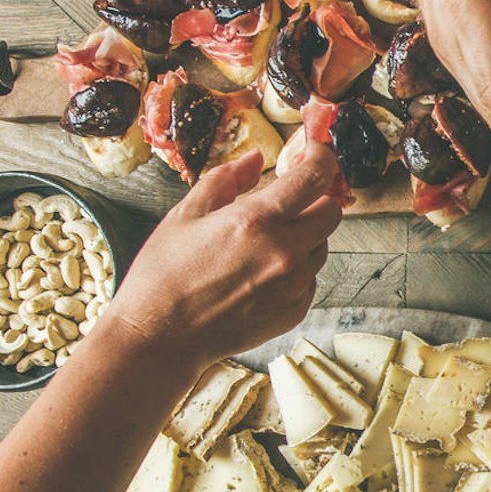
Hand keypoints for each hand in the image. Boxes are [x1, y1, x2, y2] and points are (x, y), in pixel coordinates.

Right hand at [96, 138, 340, 368]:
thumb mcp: (185, 215)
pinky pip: (310, 278)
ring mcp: (293, 286)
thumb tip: (255, 160)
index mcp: (255, 222)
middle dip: (315, 199)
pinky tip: (260, 274)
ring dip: (304, 236)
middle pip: (332, 212)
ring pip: (322, 246)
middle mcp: (283, 253)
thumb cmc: (164, 275)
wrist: (158, 338)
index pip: (315, 178)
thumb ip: (226, 180)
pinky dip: (295, 268)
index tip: (315, 152)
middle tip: (288, 202)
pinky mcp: (295, 311)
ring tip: (262, 244)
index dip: (322, 158)